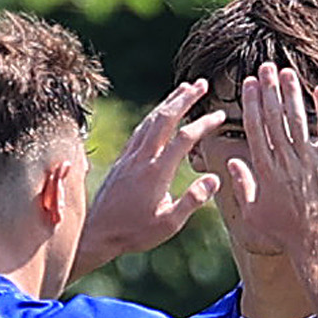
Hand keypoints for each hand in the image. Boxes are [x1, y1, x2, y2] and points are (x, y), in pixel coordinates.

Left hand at [78, 80, 227, 263]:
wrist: (96, 234)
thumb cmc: (134, 233)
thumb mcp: (168, 224)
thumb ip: (192, 201)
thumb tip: (215, 179)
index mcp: (156, 172)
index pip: (184, 138)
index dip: (204, 124)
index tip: (220, 115)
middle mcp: (141, 158)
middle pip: (165, 118)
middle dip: (185, 98)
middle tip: (202, 83)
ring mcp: (129, 157)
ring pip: (150, 120)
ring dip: (168, 102)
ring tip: (185, 89)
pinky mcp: (121, 160)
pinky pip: (139, 130)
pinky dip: (153, 116)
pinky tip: (159, 113)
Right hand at [229, 67, 317, 265]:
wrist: (316, 242)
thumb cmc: (284, 233)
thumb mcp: (253, 214)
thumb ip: (243, 186)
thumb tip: (234, 163)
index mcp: (265, 170)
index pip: (255, 128)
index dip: (252, 103)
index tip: (249, 85)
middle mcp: (284, 160)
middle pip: (274, 117)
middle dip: (268, 90)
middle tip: (265, 67)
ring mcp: (308, 159)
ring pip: (297, 118)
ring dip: (291, 92)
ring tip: (286, 72)